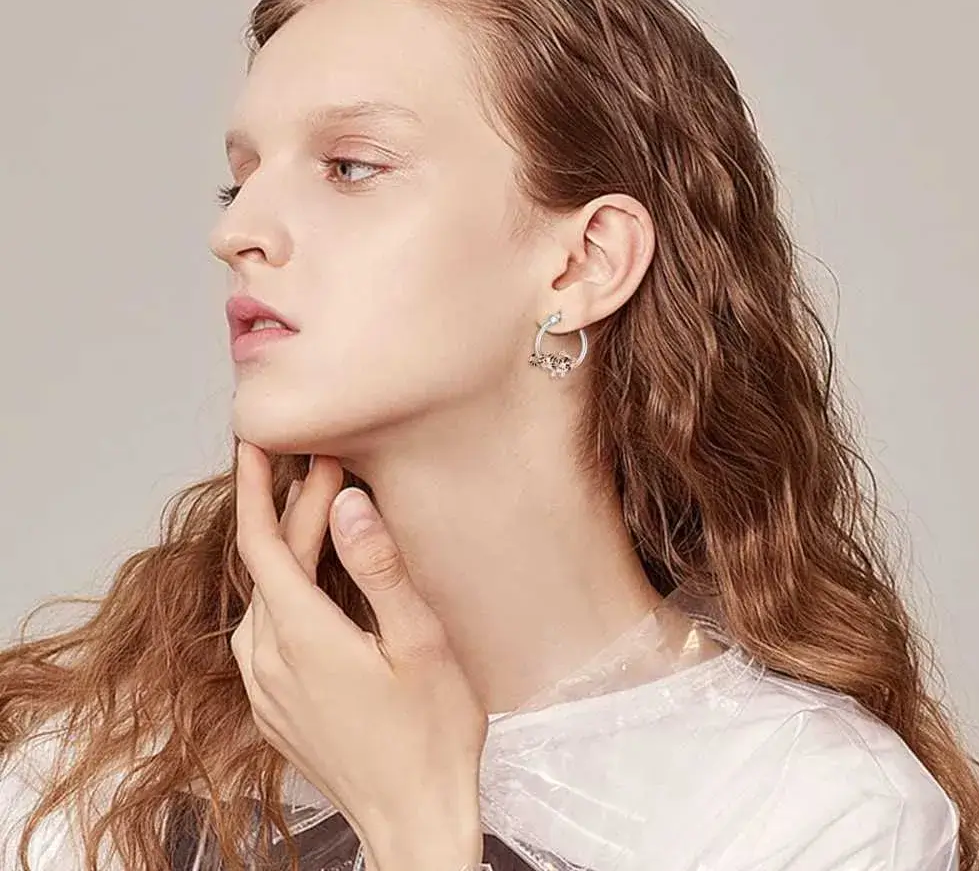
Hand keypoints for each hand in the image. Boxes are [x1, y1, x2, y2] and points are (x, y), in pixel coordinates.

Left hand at [229, 440, 486, 870]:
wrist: (414, 824)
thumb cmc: (430, 737)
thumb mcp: (419, 642)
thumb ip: (379, 568)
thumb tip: (348, 505)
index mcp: (302, 638)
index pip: (260, 543)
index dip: (257, 488)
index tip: (257, 443)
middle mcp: (270, 661)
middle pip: (268, 566)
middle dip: (294, 512)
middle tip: (330, 470)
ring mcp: (267, 691)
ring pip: (265, 599)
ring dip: (289, 553)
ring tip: (325, 519)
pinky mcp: (276, 711)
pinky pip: (267, 634)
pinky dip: (287, 594)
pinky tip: (316, 587)